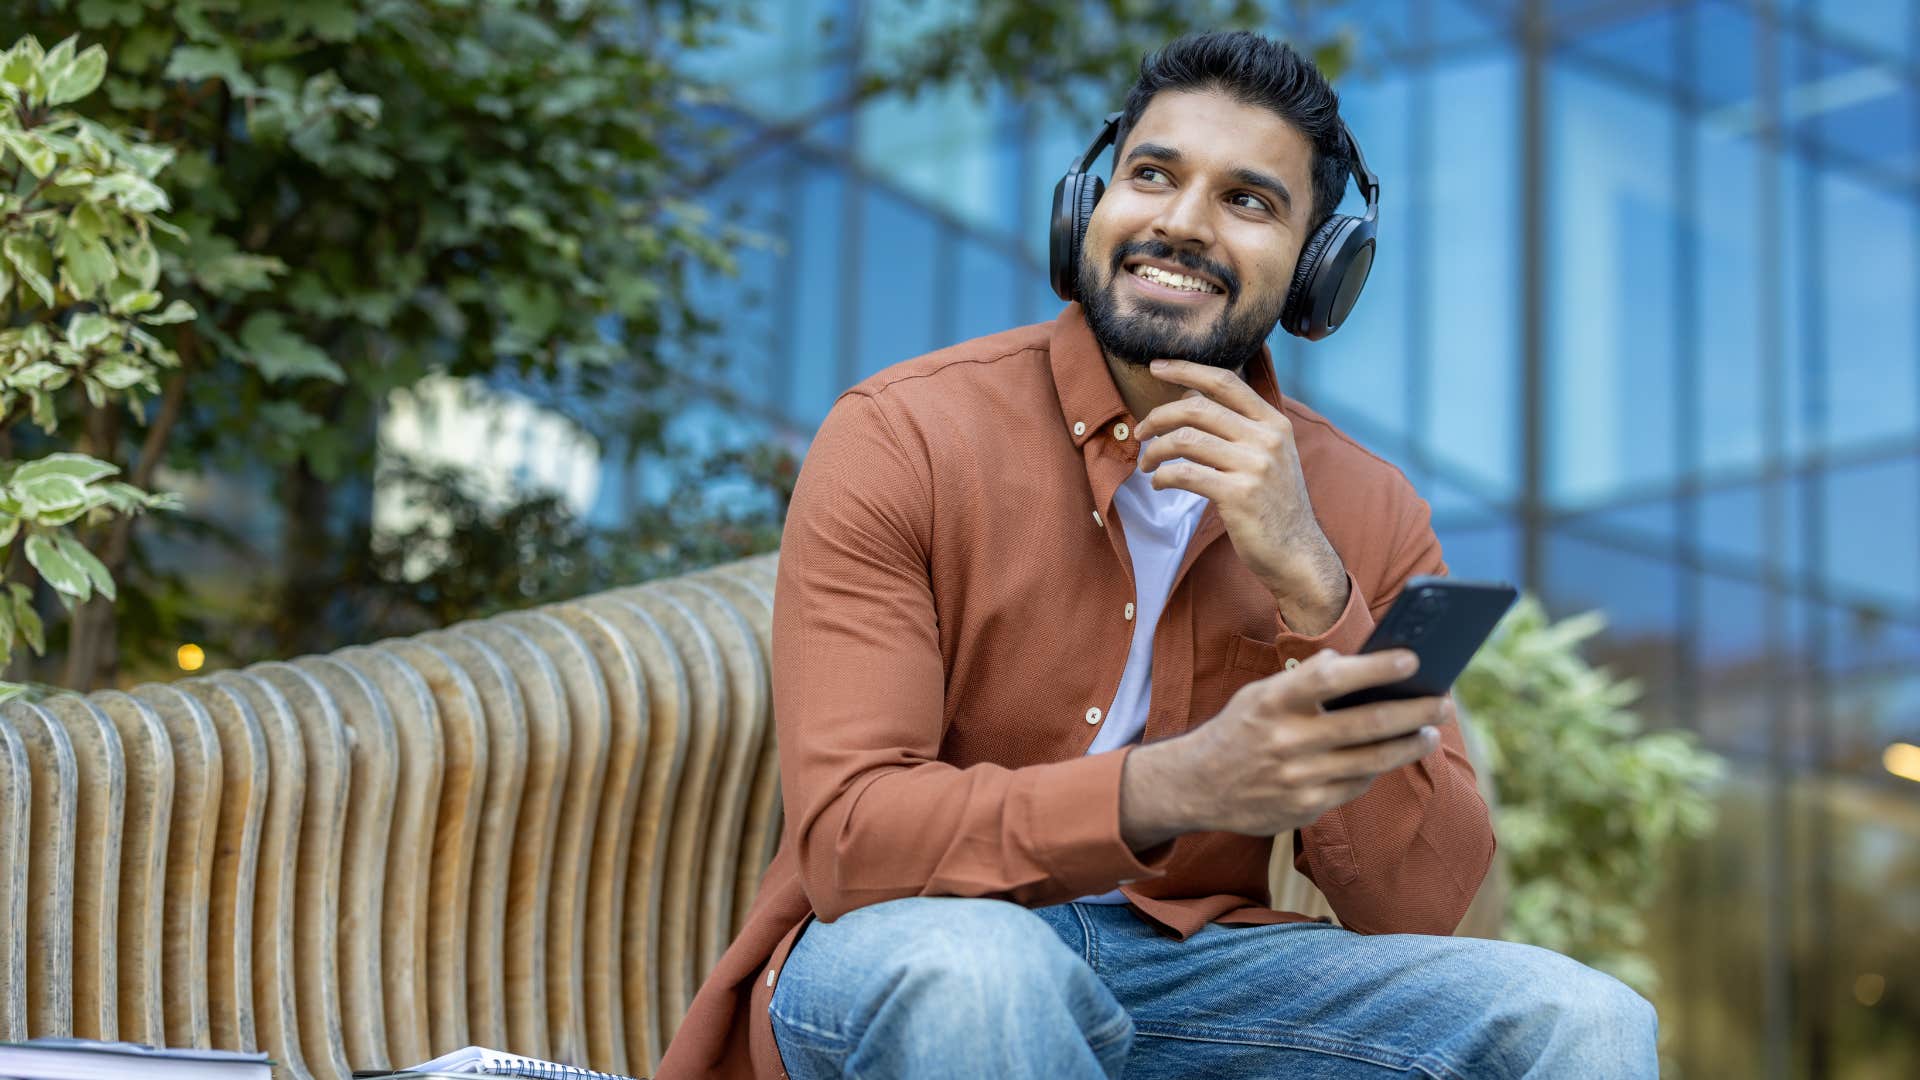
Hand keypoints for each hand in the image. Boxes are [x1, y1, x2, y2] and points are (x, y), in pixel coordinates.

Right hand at [1121, 649, 1450, 846]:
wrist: (1197, 786)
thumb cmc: (1239, 730)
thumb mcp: (1259, 694)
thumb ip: (1303, 679)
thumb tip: (1351, 661)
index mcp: (1274, 701)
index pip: (1332, 678)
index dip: (1376, 668)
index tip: (1412, 659)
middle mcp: (1287, 740)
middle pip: (1367, 724)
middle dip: (1414, 712)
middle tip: (1444, 701)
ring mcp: (1298, 778)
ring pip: (1371, 761)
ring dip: (1408, 745)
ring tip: (1428, 731)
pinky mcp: (1305, 807)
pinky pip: (1355, 787)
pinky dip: (1375, 770)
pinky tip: (1389, 757)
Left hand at [1132, 358, 1347, 633]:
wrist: (1298, 553)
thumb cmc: (1274, 505)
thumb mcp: (1269, 456)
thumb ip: (1238, 427)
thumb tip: (1190, 398)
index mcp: (1273, 423)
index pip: (1225, 381)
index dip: (1186, 369)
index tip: (1156, 367)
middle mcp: (1266, 438)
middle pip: (1197, 408)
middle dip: (1158, 416)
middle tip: (1140, 431)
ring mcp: (1254, 466)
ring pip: (1186, 439)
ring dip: (1155, 450)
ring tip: (1146, 465)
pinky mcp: (1238, 494)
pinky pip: (1184, 473)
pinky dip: (1162, 475)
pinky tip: (1158, 482)